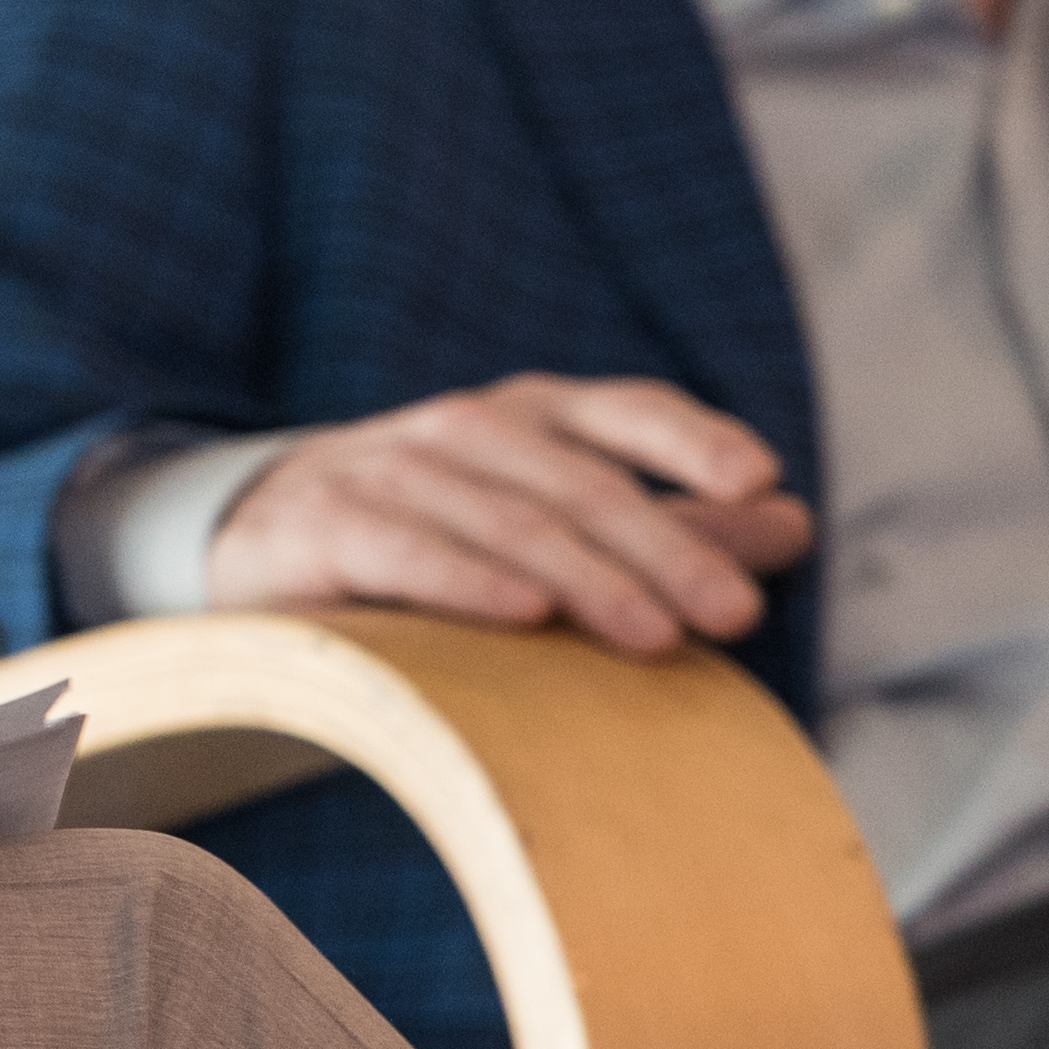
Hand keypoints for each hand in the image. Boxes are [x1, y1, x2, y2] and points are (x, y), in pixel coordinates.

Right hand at [203, 374, 815, 655]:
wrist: (255, 543)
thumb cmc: (434, 538)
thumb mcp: (551, 521)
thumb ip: (668, 526)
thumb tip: (793, 521)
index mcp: (530, 417)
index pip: (625, 412)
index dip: (692, 442)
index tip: (761, 483)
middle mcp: (464, 429)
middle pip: (581, 483)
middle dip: (666, 546)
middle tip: (735, 613)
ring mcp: (389, 470)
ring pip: (507, 520)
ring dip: (588, 578)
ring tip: (657, 636)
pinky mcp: (324, 526)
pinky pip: (404, 550)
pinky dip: (467, 581)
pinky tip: (525, 616)